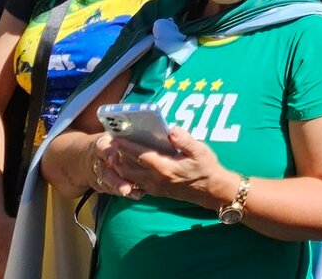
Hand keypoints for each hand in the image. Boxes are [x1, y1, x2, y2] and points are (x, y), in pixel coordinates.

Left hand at [100, 125, 232, 208]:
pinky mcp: (156, 192)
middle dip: (117, 156)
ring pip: (130, 177)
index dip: (127, 146)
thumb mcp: (200, 151)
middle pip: (129, 168)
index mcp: (165, 168)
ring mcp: (155, 187)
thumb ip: (184, 140)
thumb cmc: (207, 169)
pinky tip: (124, 168)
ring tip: (112, 155)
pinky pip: (136, 184)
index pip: (141, 155)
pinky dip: (126, 176)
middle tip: (108, 145)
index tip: (116, 138)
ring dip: (119, 166)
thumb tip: (171, 129)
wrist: (212, 192)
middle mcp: (156, 180)